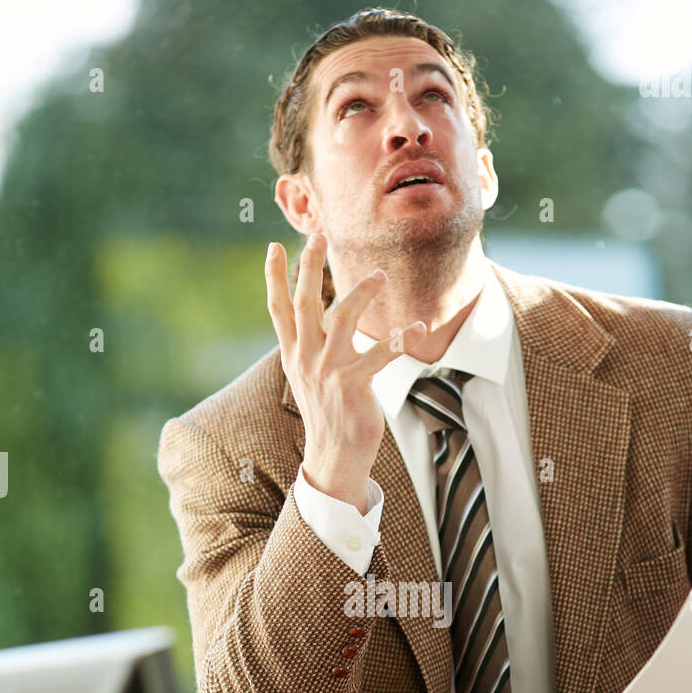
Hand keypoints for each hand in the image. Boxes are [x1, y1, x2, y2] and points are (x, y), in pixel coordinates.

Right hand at [265, 233, 425, 513]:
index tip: (272, 246)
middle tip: (318, 235)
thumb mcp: (310, 377)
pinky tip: (418, 327)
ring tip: (380, 275)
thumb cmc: (329, 413)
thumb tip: (317, 319)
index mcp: (294, 355)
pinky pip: (379, 354)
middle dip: (310, 267)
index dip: (274, 278)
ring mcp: (328, 372)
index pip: (278, 309)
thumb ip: (310, 347)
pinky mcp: (352, 385)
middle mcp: (306, 359)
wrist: (334, 456)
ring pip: (342, 320)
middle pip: (305, 304)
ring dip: (361, 293)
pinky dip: (401, 339)